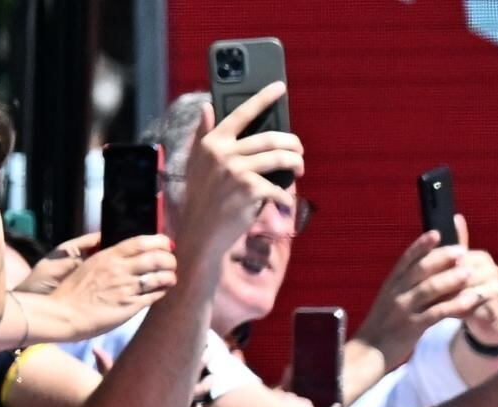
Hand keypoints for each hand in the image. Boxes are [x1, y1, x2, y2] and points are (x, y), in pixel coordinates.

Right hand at [26, 233, 178, 341]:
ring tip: (170, 277)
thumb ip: (107, 256)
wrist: (65, 314)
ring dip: (170, 276)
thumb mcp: (88, 264)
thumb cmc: (74, 290)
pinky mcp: (130, 306)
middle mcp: (119, 270)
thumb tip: (125, 251)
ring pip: (159, 277)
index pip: (140, 242)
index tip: (166, 243)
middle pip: (156, 258)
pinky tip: (163, 290)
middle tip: (171, 262)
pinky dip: (163, 291)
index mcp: (108, 256)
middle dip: (169, 259)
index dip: (159, 241)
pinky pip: (154, 296)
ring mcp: (126, 288)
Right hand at [177, 81, 306, 266]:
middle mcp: (224, 152)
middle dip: (292, 143)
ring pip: (279, 159)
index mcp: (212, 141)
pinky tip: (284, 201)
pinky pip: (279, 188)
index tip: (280, 87)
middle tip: (299, 149)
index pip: (241, 113)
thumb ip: (204, 134)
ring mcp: (238, 171)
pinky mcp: (251, 191)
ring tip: (299, 168)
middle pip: (270, 138)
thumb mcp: (198, 161)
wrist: (203, 228)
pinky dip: (285, 196)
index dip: (263, 98)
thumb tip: (207, 107)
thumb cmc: (203, 194)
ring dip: (296, 164)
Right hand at [361, 218, 497, 357]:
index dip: (421, 246)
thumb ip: (403, 289)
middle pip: (420, 270)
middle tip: (462, 250)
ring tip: (470, 272)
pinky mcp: (412, 327)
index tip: (436, 234)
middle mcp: (395, 293)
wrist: (369, 353)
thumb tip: (421, 275)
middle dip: (442, 257)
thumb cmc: (382, 328)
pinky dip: (455, 305)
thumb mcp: (389, 303)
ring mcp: (402, 310)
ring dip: (452, 279)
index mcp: (390, 285)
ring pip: (429, 289)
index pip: (406, 260)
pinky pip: (437, 313)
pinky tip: (470, 300)